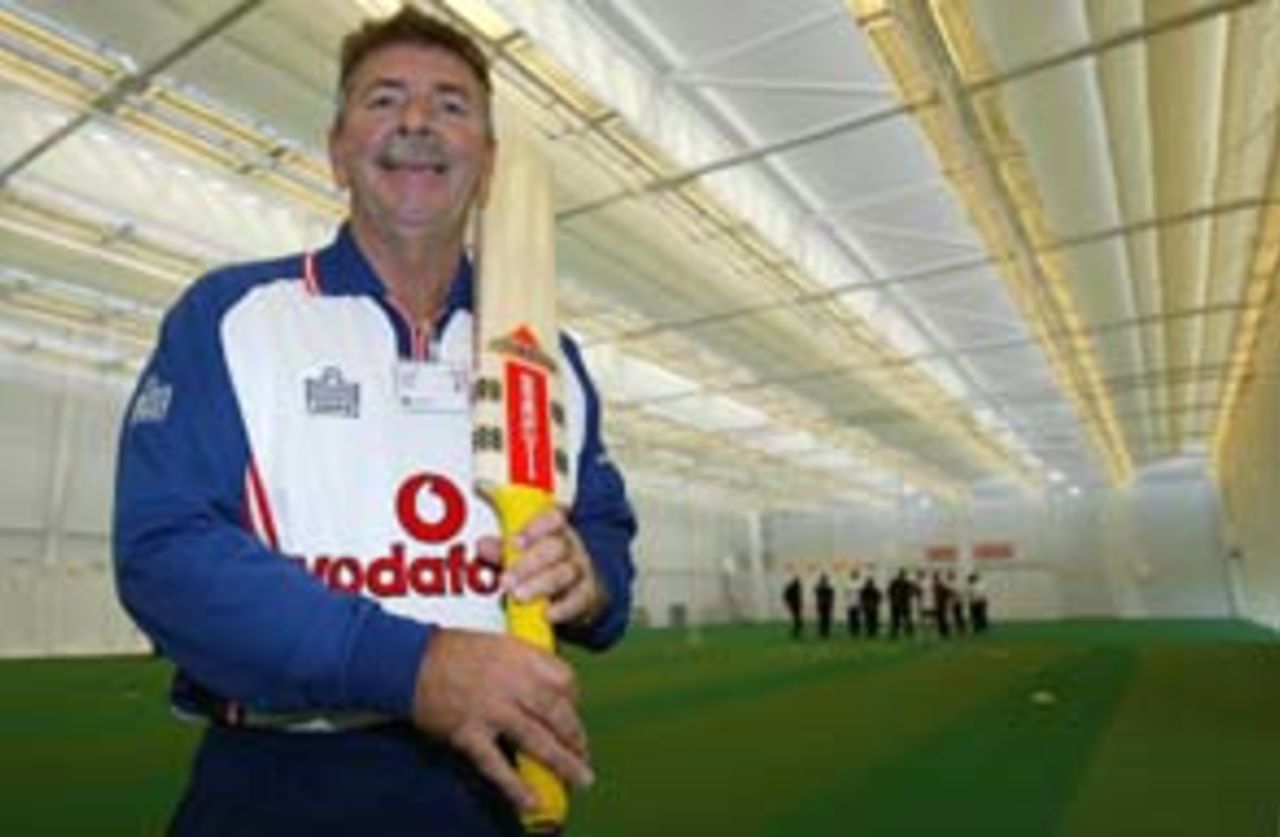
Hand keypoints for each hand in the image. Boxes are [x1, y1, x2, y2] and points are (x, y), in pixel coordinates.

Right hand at [411, 628, 593, 811]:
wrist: (407, 661)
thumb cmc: (449, 650)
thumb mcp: (496, 642)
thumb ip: (523, 662)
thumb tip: (545, 685)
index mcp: (521, 656)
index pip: (565, 679)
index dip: (575, 700)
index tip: (575, 712)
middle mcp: (512, 682)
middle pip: (558, 714)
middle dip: (576, 737)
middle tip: (584, 754)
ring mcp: (491, 709)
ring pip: (537, 740)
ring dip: (563, 763)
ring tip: (580, 779)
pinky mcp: (469, 732)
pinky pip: (497, 764)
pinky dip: (515, 786)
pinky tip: (531, 801)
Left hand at [477, 508, 607, 627]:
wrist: (574, 596)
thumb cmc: (543, 570)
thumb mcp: (520, 557)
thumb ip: (501, 551)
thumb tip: (482, 545)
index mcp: (556, 530)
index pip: (553, 518)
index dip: (535, 527)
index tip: (515, 542)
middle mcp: (572, 546)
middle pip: (556, 547)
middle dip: (529, 564)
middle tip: (505, 581)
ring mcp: (582, 570)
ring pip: (566, 572)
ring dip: (540, 585)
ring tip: (518, 596)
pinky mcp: (589, 595)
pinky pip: (580, 599)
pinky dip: (564, 608)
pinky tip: (547, 614)